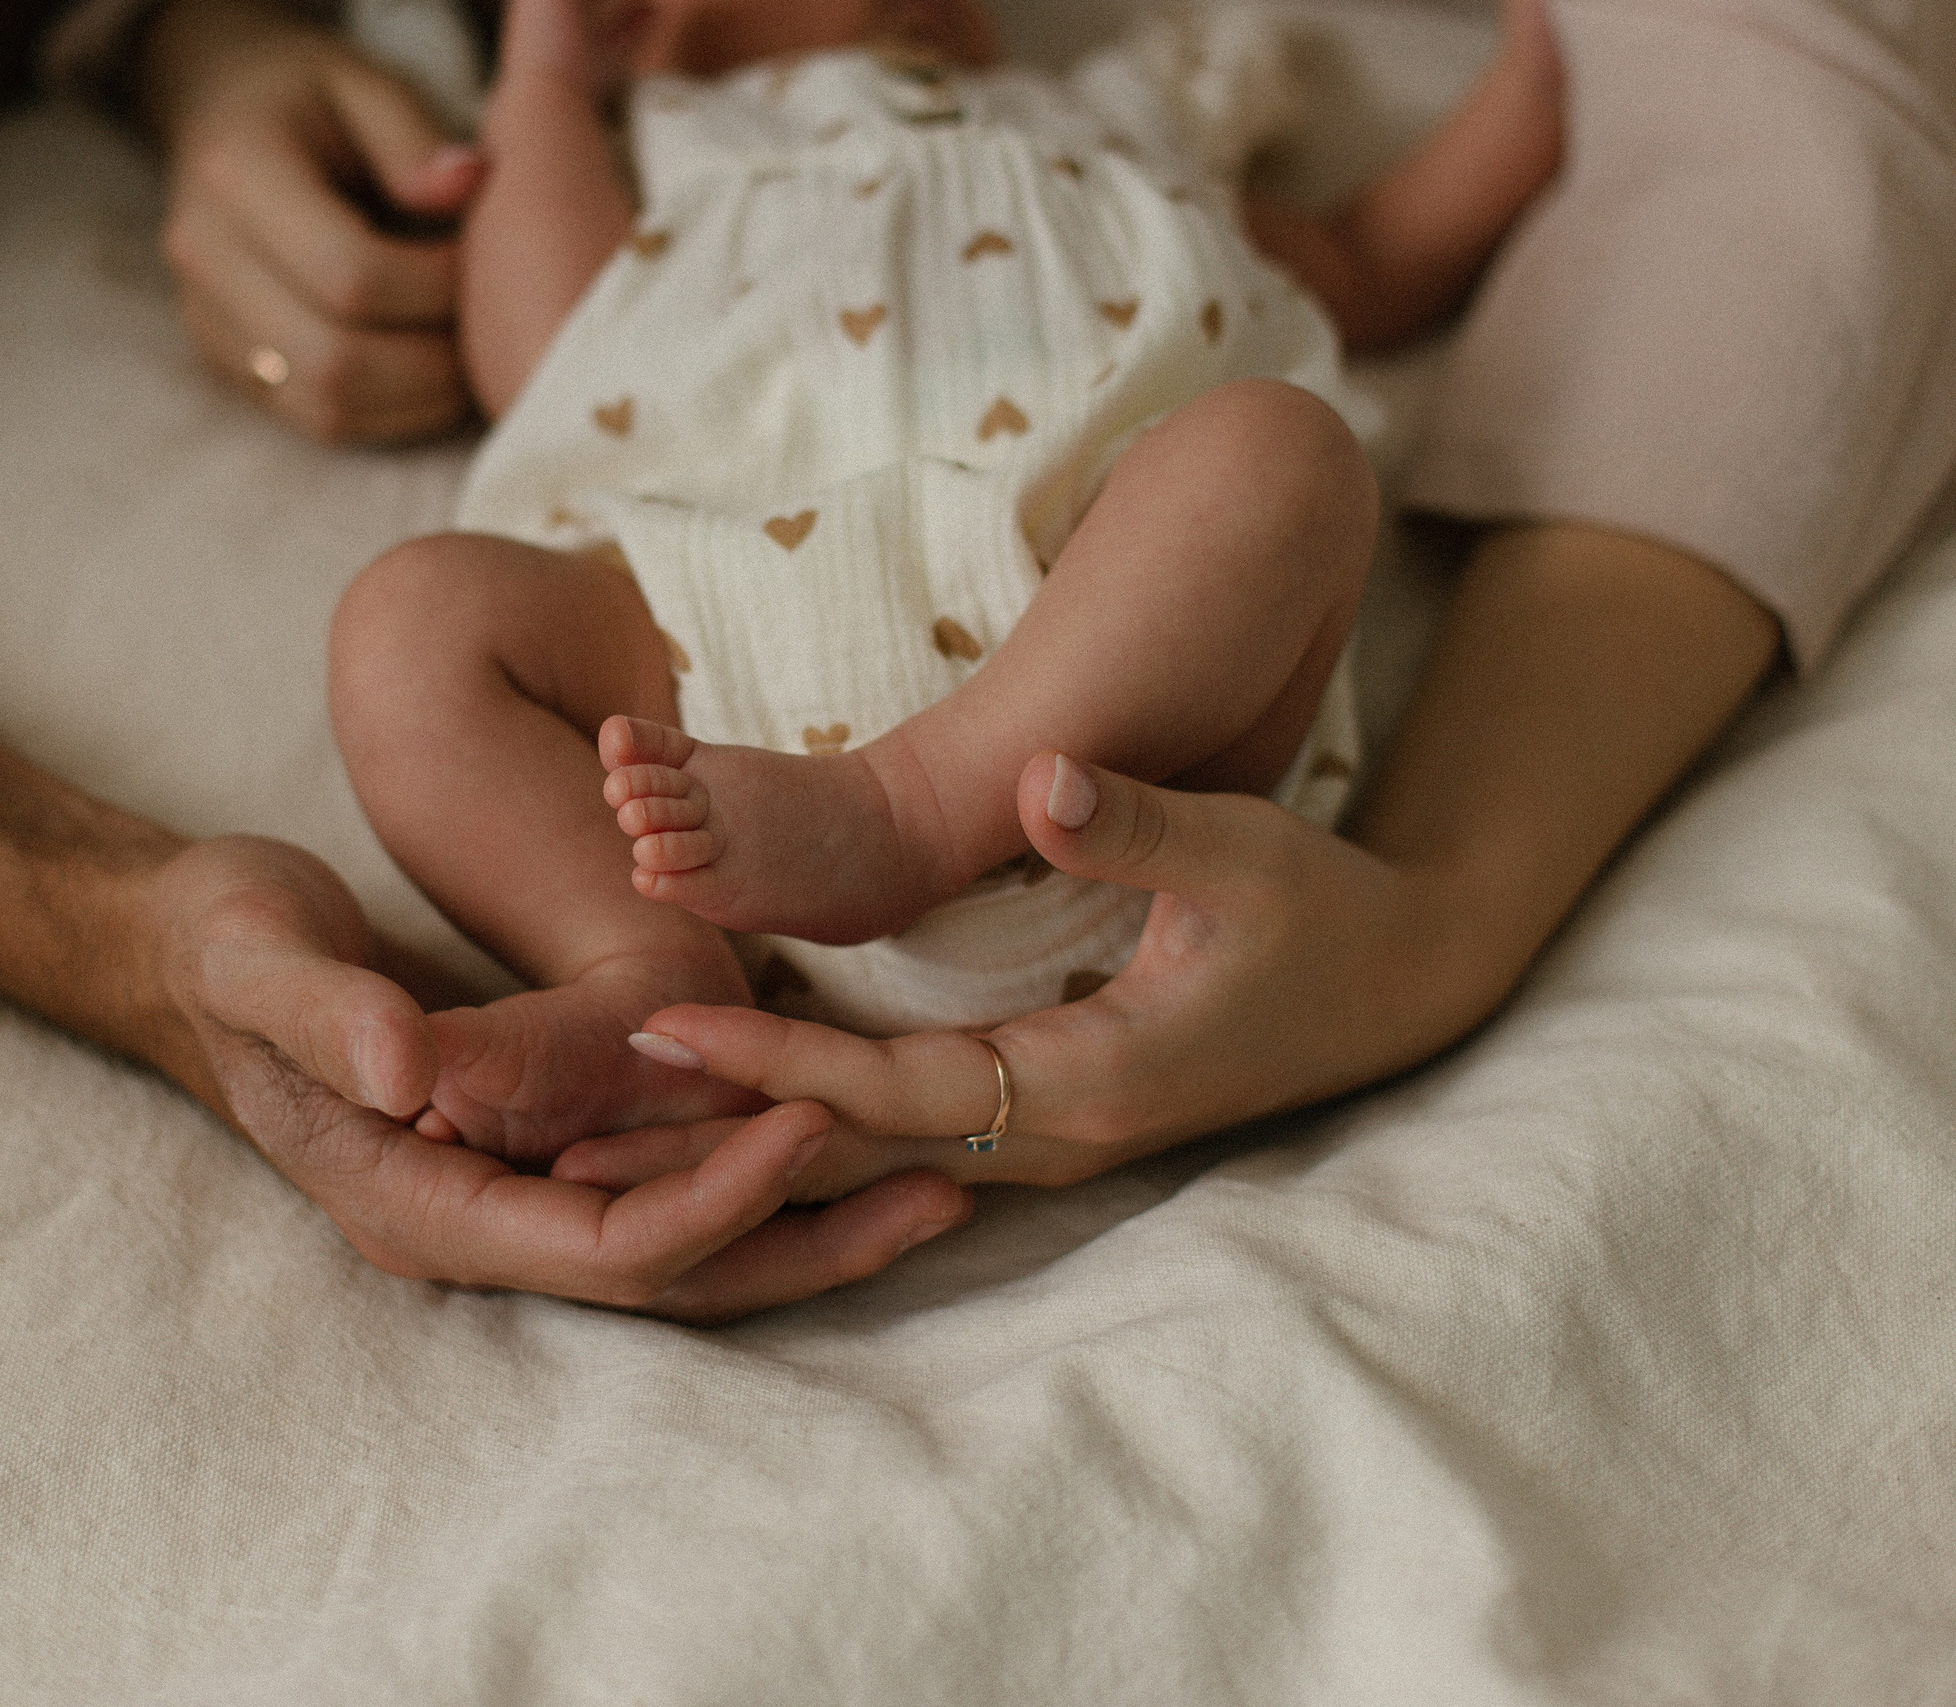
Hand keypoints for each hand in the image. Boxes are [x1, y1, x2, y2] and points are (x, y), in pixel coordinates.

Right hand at [141, 0, 485, 444]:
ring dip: (419, 399)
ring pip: (326, 405)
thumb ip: (415, 137)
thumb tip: (470, 188)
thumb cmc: (315, 99)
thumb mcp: (368, 84)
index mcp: (236, 172)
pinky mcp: (226, 362)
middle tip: (492, 329)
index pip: (349, 272)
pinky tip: (433, 378)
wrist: (227, 115)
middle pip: (334, 358)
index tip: (485, 263)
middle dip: (433, 360)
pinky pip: (316, 419)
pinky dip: (390, 415)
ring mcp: (206, 318)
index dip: (436, 286)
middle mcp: (203, 254)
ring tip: (469, 357)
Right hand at [141, 836, 971, 1320]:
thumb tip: (408, 1067)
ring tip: (940, 1173)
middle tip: (947, 1185)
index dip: (710, 1199)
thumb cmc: (215, 947)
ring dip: (805, 1216)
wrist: (191, 949)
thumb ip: (322, 1011)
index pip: (598, 1245)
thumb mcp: (252, 955)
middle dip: (806, 1242)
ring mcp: (507, 1190)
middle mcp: (475, 1219)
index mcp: (417, 1200)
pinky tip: (839, 1127)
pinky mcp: (534, 1148)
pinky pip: (662, 1181)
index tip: (810, 1125)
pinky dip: (751, 1166)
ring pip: (682, 1241)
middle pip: (671, 1275)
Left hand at [558, 753, 1489, 1198]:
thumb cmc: (1318, 913)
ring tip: (604, 1145)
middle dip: (715, 1143)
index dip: (774, 1059)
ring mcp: (1043, 1142)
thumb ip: (1138, 822)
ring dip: (742, 1150)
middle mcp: (1051, 1137)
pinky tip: (723, 1118)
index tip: (657, 1024)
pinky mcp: (1038, 1121)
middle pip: (851, 1153)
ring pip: (864, 1161)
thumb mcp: (1241, 854)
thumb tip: (1042, 784)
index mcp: (1089, 1082)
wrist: (1391, 987)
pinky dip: (801, 1131)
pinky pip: (896, 1141)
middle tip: (565, 1136)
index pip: (896, 1089)